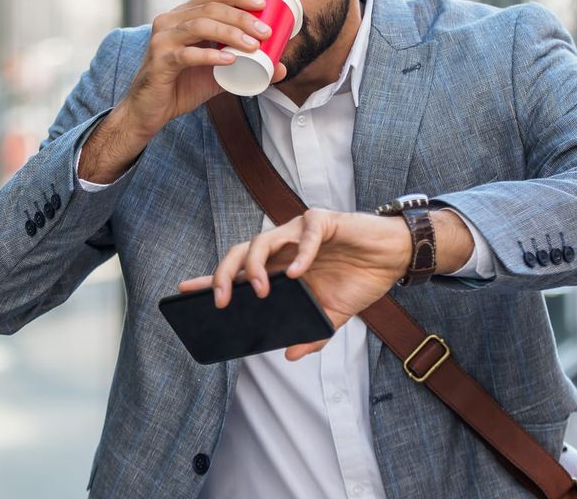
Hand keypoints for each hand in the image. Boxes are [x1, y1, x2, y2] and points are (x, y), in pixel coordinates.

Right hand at [119, 0, 287, 140]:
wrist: (150, 110)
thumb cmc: (182, 86)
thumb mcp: (218, 74)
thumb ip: (245, 67)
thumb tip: (281, 67)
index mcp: (182, 16)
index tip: (263, 6)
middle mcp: (170, 21)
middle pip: (210, 7)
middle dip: (241, 17)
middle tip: (265, 32)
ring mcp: (162, 39)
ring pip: (200, 26)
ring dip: (230, 34)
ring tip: (253, 46)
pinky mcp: (159, 60)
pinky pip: (187, 54)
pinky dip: (211, 55)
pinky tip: (229, 60)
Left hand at [177, 209, 411, 360]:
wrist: (393, 258)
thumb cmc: (359, 279)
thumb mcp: (332, 315)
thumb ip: (311, 333)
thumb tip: (291, 355)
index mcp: (280, 268)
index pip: (238, 272)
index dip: (211, 279)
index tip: (184, 291)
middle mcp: (283, 247)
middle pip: (240, 252)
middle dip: (223, 274)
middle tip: (219, 300)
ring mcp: (300, 232)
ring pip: (263, 239)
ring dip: (256, 265)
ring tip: (260, 290)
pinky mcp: (324, 222)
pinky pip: (307, 234)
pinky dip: (301, 253)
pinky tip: (297, 273)